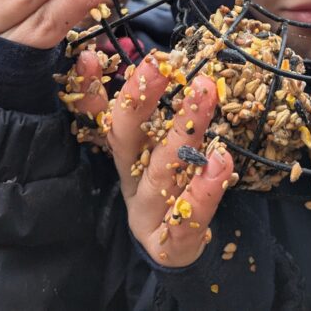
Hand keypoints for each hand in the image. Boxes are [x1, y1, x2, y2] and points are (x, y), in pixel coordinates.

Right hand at [105, 57, 234, 266]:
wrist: (172, 254)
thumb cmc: (166, 190)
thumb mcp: (154, 148)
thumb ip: (147, 107)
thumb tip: (113, 60)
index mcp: (126, 154)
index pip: (105, 114)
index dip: (91, 89)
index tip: (89, 56)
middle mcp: (131, 179)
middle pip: (128, 137)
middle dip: (141, 98)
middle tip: (163, 64)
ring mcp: (150, 211)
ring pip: (162, 172)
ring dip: (183, 136)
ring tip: (204, 99)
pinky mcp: (172, 243)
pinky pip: (187, 219)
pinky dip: (204, 191)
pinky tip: (221, 162)